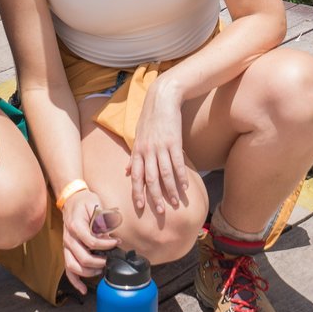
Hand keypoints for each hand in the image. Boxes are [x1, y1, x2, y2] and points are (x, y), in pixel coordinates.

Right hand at [60, 187, 111, 283]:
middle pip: (83, 258)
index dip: (106, 245)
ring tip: (101, 270)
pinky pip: (68, 270)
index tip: (116, 242)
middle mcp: (68, 238)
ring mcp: (66, 246)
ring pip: (74, 267)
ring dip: (89, 272)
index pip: (91, 242)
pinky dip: (75, 281)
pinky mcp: (67, 251)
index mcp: (75, 226)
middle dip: (99, 262)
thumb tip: (108, 235)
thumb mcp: (96, 205)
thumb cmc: (85, 202)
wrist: (72, 200)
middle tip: (110, 260)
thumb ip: (102, 221)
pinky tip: (83, 289)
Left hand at [125, 81, 190, 218]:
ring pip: (165, 174)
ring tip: (175, 203)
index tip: (139, 207)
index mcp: (138, 151)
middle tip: (159, 211)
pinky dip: (181, 176)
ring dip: (170, 190)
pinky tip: (185, 186)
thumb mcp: (137, 137)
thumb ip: (134, 156)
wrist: (161, 100)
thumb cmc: (149, 119)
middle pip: (150, 179)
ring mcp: (161, 147)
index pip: (136, 176)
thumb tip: (127, 172)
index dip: (137, 192)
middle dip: (154, 196)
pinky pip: (178, 163)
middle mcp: (148, 151)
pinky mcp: (174, 142)